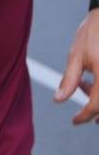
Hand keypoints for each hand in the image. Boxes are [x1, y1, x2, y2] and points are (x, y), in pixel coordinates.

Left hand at [56, 9, 98, 124]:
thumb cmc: (92, 33)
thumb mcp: (76, 56)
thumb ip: (69, 80)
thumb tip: (59, 100)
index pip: (96, 107)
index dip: (84, 116)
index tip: (74, 121)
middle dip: (94, 108)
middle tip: (79, 93)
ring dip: (98, 97)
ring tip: (83, 82)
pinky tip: (92, 78)